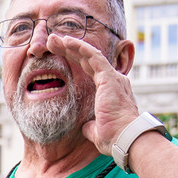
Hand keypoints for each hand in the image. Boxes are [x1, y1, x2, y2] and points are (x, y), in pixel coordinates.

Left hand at [45, 34, 138, 153]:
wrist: (124, 138)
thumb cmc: (113, 137)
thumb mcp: (97, 131)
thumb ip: (91, 126)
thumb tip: (86, 127)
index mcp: (109, 90)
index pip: (90, 70)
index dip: (75, 60)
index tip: (59, 54)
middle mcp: (112, 80)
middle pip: (87, 60)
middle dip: (69, 50)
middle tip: (53, 41)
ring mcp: (112, 77)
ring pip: (89, 55)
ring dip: (71, 45)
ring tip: (54, 38)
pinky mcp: (109, 77)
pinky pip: (93, 56)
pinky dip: (80, 47)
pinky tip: (66, 41)